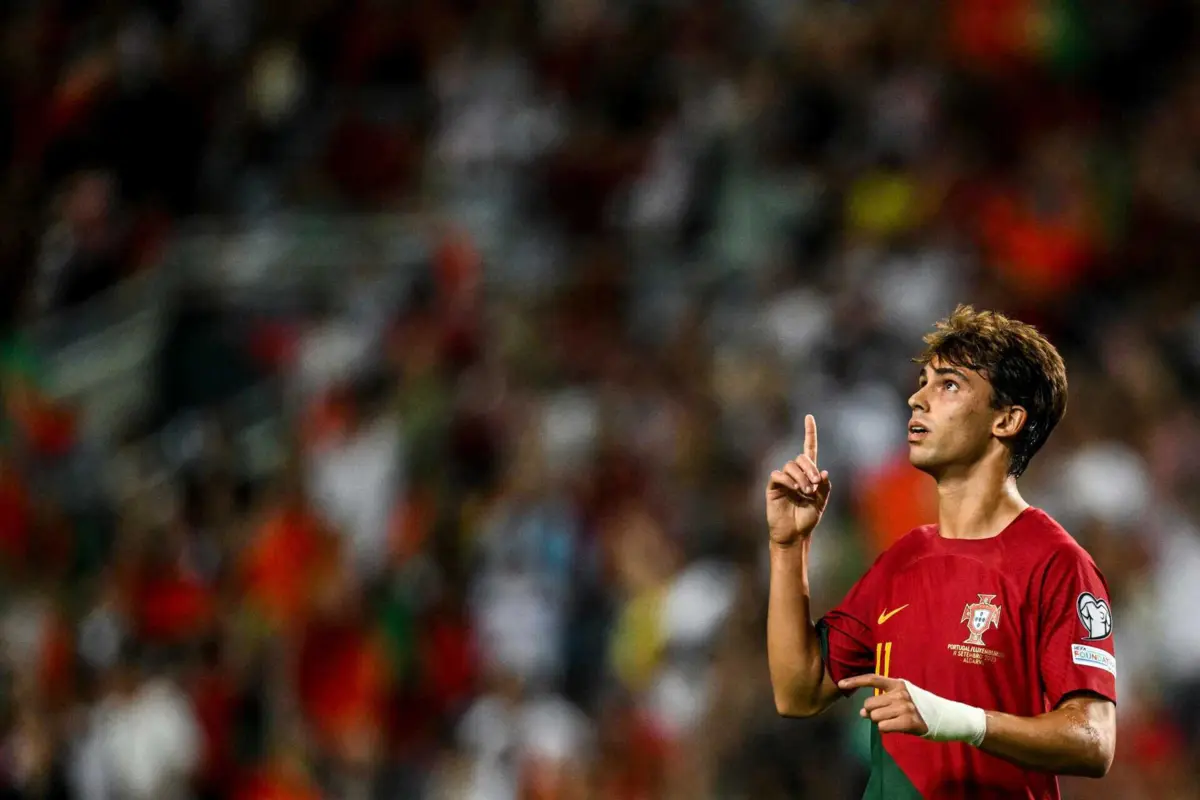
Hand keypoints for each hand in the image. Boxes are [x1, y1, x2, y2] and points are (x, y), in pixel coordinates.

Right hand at [766, 414, 830, 545]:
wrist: (794, 534)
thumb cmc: (807, 519)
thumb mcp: (821, 503)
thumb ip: (824, 488)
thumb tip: (823, 472)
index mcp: (808, 474)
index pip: (809, 449)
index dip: (809, 433)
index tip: (809, 417)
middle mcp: (795, 473)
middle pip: (801, 458)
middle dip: (810, 469)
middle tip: (815, 485)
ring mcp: (783, 479)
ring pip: (791, 466)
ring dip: (801, 477)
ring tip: (805, 492)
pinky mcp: (773, 487)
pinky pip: (778, 475)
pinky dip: (788, 481)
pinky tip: (794, 490)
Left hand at [838, 674, 928, 735]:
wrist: (946, 717)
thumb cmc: (920, 708)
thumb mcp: (901, 700)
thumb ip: (881, 702)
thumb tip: (861, 711)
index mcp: (898, 684)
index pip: (872, 679)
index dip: (855, 681)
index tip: (840, 684)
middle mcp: (900, 693)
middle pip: (869, 703)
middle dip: (872, 712)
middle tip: (886, 716)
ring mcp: (905, 706)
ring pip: (875, 717)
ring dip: (881, 722)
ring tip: (895, 721)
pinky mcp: (909, 721)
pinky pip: (883, 727)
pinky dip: (886, 729)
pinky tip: (897, 728)